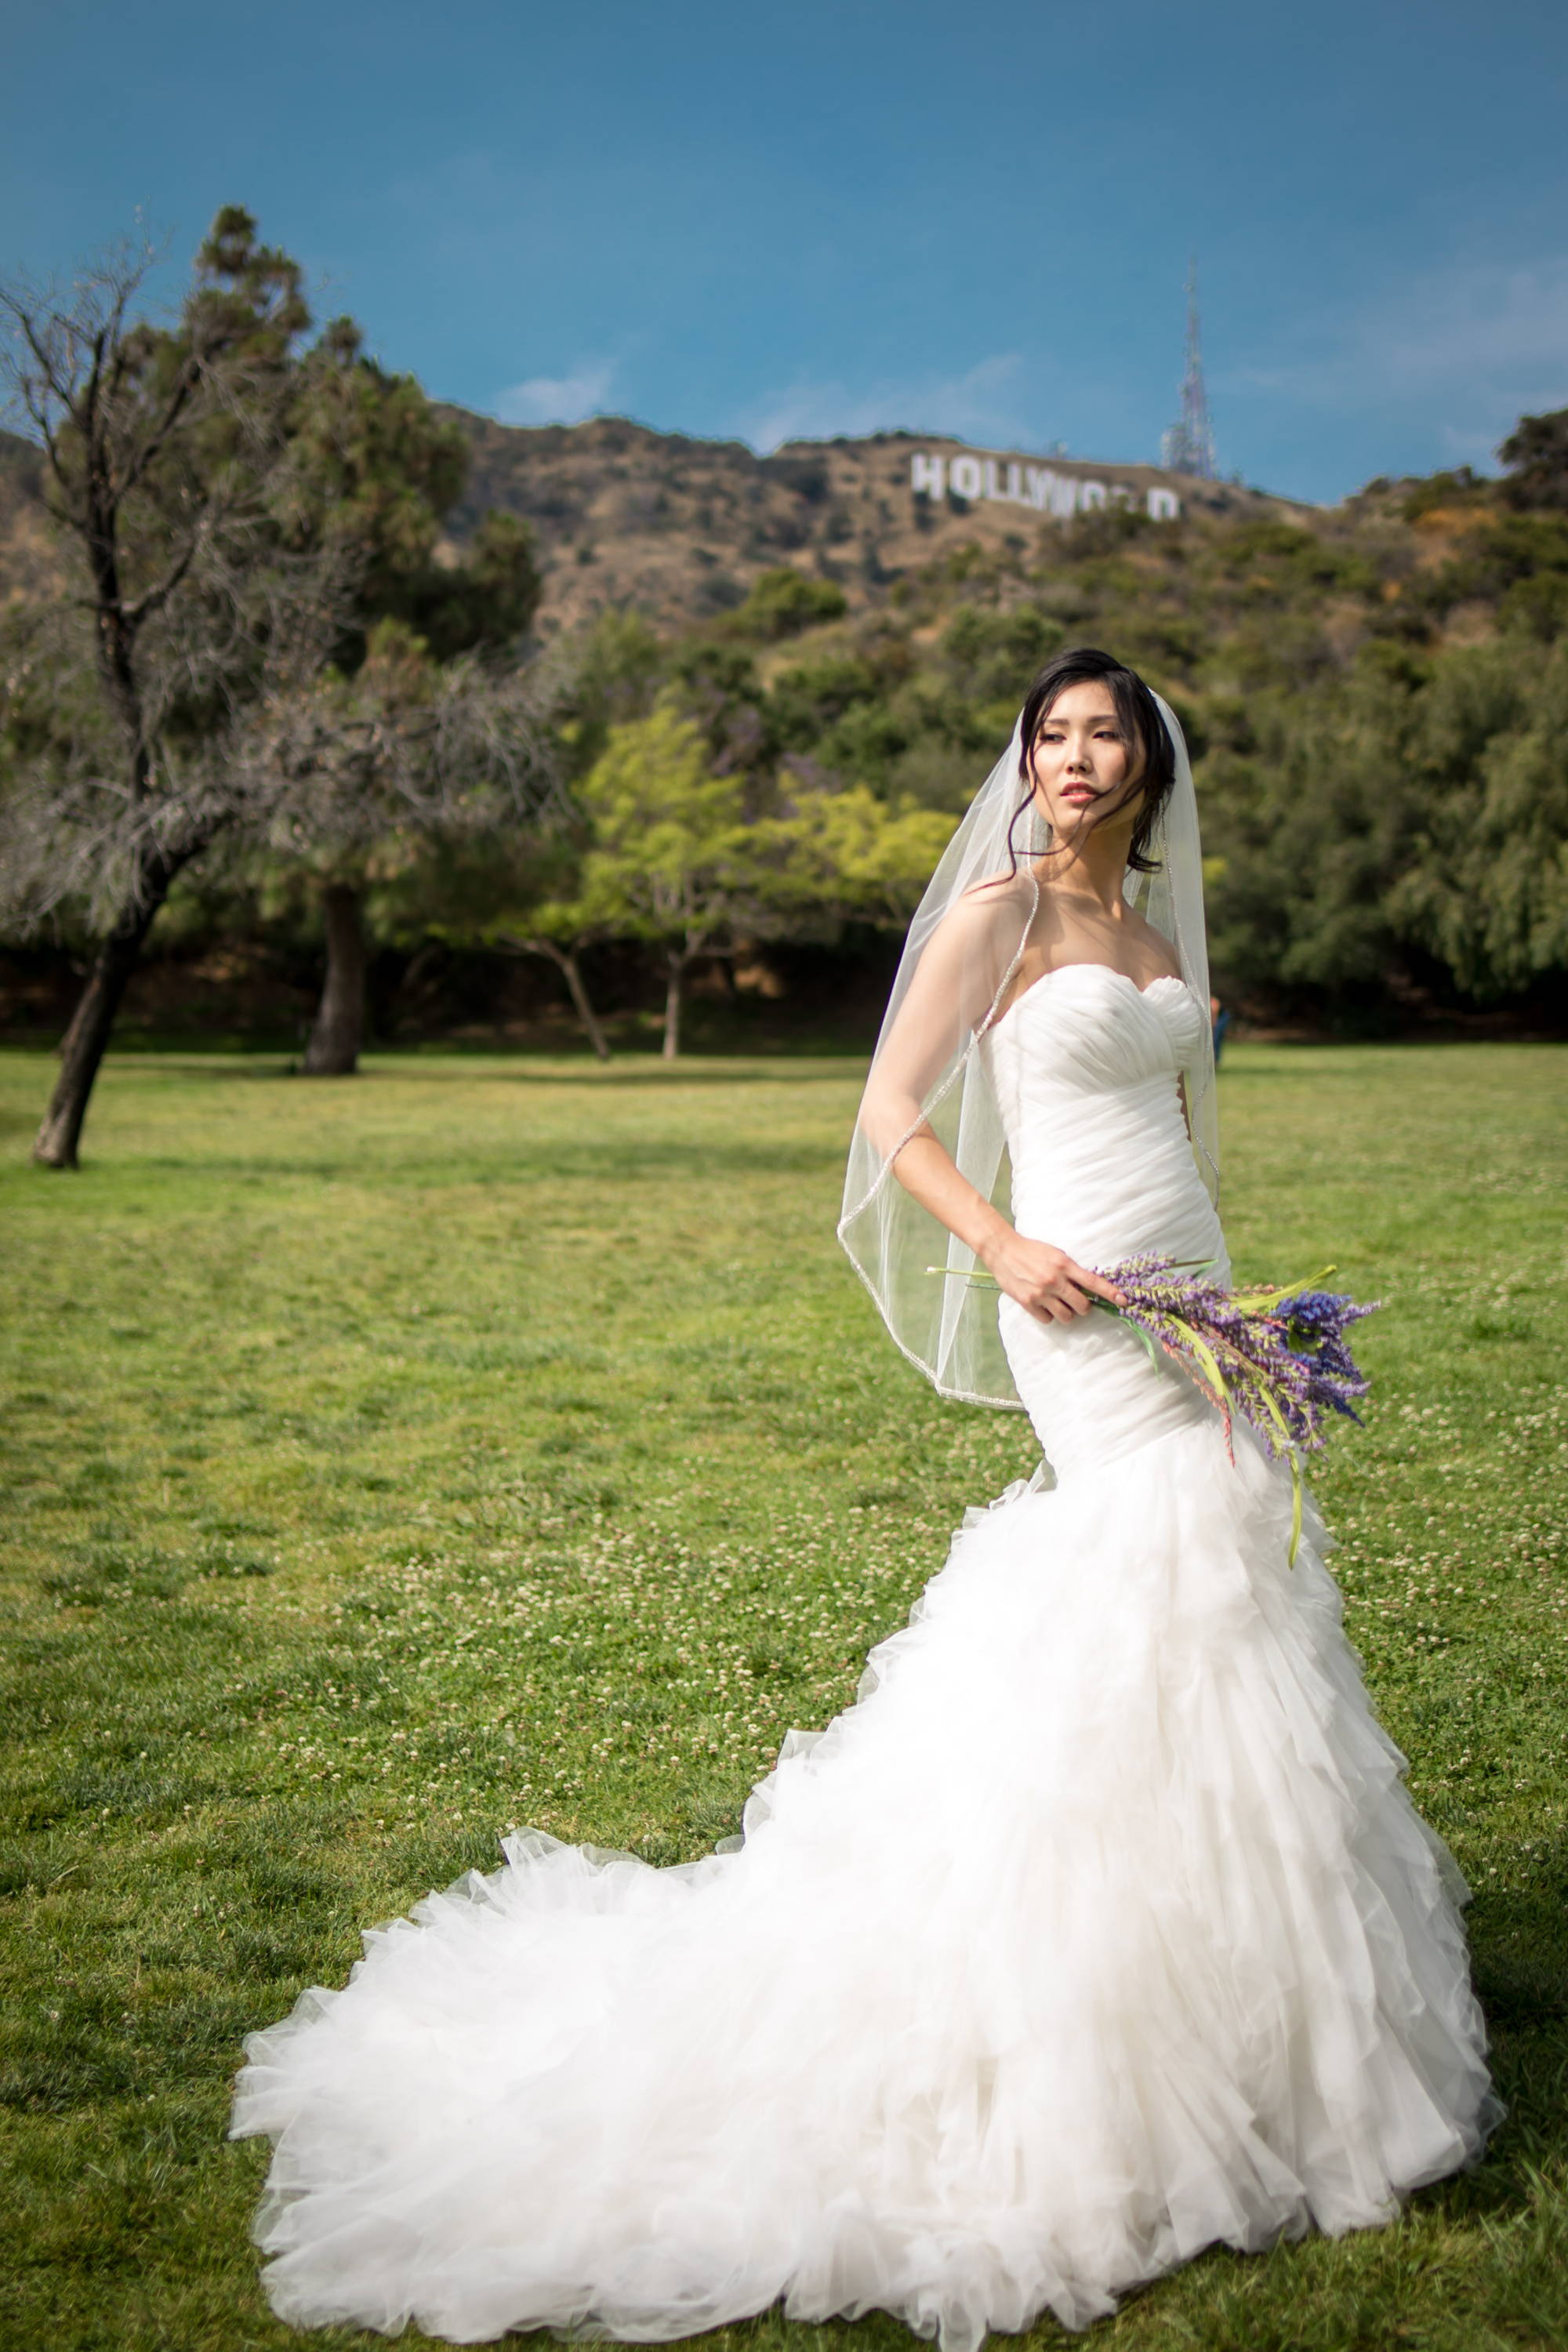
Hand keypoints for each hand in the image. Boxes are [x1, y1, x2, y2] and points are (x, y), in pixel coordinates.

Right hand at [982, 1230, 1126, 1324]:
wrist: (1003, 1250)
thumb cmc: (1032, 1251)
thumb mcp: (1056, 1255)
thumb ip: (1071, 1270)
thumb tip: (1087, 1287)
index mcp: (1064, 1265)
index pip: (1093, 1282)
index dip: (1110, 1293)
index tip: (1124, 1301)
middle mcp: (1054, 1280)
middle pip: (1082, 1306)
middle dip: (1084, 1306)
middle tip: (1077, 1301)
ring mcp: (1041, 1293)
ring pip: (1066, 1316)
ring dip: (1067, 1312)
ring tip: (1059, 1303)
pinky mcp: (1028, 1302)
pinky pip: (1048, 1319)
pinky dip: (1049, 1315)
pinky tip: (1044, 1305)